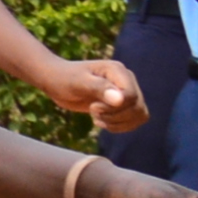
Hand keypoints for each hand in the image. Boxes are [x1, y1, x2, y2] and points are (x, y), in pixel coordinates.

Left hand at [38, 56, 152, 133]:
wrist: (57, 81)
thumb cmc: (64, 79)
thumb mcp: (77, 83)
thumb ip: (99, 89)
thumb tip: (120, 100)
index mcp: (118, 71)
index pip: (131, 96)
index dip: (114, 108)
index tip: (93, 107)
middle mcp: (127, 80)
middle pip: (137, 107)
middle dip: (114, 116)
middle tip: (93, 111)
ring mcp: (126, 92)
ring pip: (139, 115)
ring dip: (117, 122)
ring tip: (97, 116)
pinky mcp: (123, 104)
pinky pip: (133, 120)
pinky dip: (118, 126)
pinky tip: (101, 122)